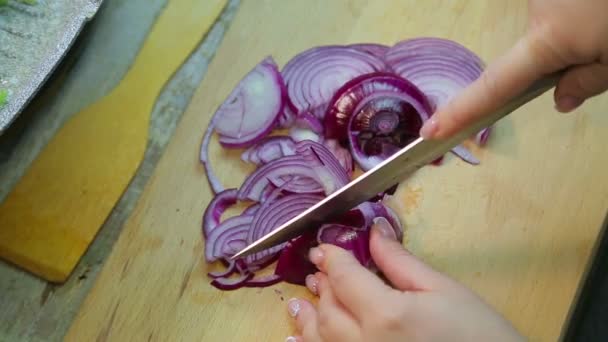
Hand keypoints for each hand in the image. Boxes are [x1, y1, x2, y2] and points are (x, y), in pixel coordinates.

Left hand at [285, 218, 524, 341]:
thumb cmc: (478, 335)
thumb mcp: (443, 290)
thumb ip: (401, 263)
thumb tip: (375, 233)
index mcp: (386, 315)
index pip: (345, 278)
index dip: (332, 259)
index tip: (323, 249)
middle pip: (329, 310)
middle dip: (322, 287)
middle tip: (318, 272)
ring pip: (322, 341)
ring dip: (306, 319)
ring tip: (297, 304)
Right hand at [420, 0, 607, 138]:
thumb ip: (589, 81)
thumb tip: (560, 100)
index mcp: (548, 40)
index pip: (495, 86)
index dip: (461, 110)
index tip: (431, 131)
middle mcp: (537, 12)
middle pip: (538, 48)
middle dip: (566, 54)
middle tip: (604, 45)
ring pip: (557, 22)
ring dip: (582, 26)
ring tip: (607, 19)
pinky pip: (563, 4)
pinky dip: (582, 9)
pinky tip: (598, 7)